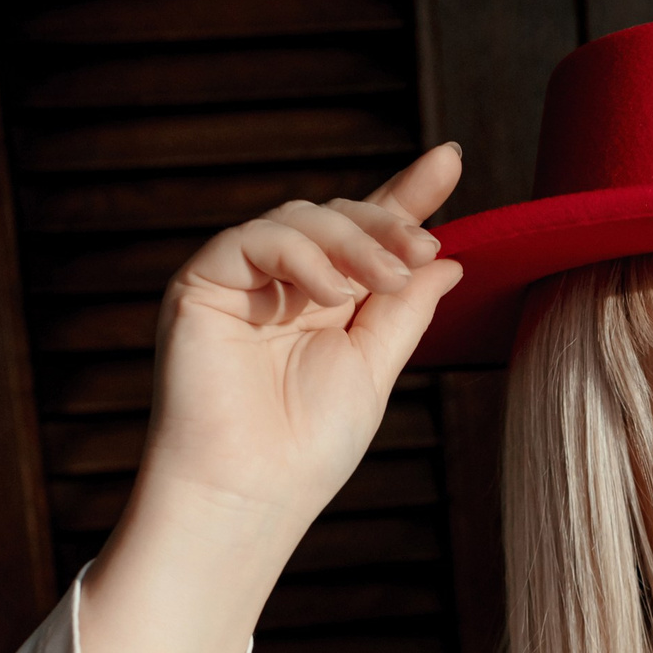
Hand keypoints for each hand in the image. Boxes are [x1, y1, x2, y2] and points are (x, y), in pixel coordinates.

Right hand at [140, 143, 464, 529]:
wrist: (248, 493)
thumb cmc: (308, 447)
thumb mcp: (374, 368)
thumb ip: (405, 309)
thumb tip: (448, 260)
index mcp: (324, 303)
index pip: (367, 237)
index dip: (406, 197)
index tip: (449, 159)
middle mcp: (282, 284)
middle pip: (338, 218)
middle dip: (387, 226)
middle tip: (424, 250)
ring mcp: (241, 280)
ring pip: (302, 218)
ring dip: (355, 242)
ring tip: (387, 281)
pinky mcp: (202, 281)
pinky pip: (257, 238)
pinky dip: (303, 256)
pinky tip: (334, 294)